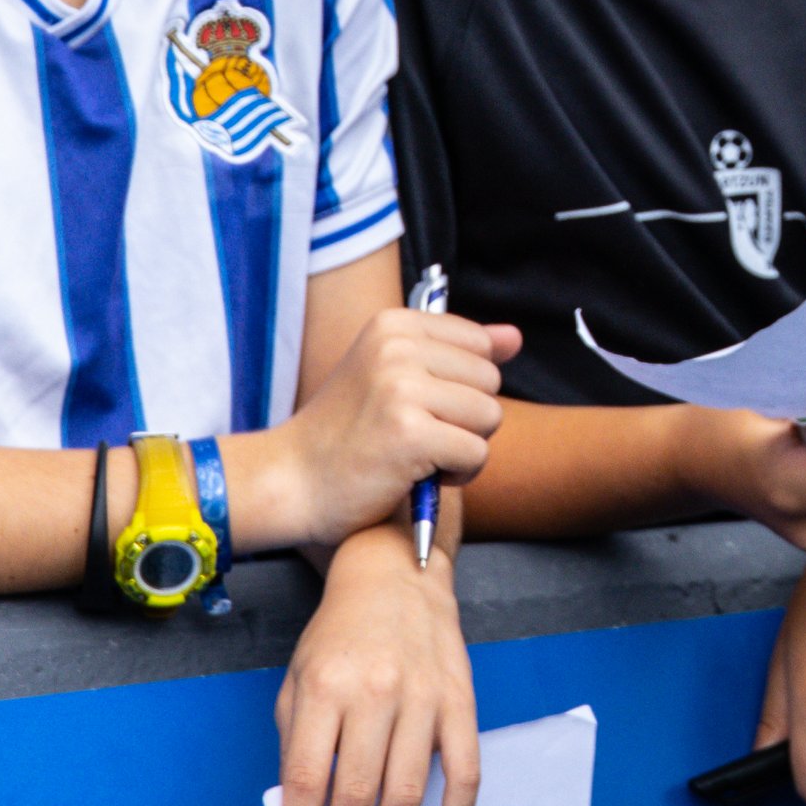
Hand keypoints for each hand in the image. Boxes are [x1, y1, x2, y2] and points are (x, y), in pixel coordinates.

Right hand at [236, 302, 516, 552]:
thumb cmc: (346, 432)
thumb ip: (458, 352)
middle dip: (466, 417)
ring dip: (464, 446)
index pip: (479, 345)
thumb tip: (514, 337)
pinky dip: (458, 473)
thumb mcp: (395, 375)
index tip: (420, 404)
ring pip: (490, 416)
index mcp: (394, 324)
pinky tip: (419, 475)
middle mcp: (397, 347)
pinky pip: (476, 452)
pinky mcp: (410, 433)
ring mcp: (402, 388)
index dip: (462, 386)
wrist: (290, 480)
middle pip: (490, 380)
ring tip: (419, 454)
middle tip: (417, 434)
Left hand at [276, 522, 477, 805]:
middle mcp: (376, 693)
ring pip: (408, 794)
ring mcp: (424, 698)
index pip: (308, 781)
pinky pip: (466, 773)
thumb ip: (297, 743)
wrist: (395, 576)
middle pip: (358, 796)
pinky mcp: (461, 703)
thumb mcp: (299, 680)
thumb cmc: (339, 635)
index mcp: (325, 688)